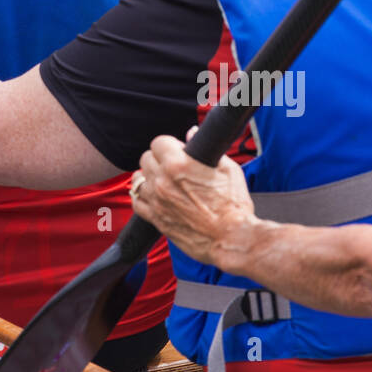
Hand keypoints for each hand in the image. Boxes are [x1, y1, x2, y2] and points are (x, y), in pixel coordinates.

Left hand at [131, 132, 253, 263]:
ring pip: (137, 180)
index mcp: (179, 165)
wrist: (232, 238)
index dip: (169, 144)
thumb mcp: (228, 170)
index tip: (177, 150)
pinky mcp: (157, 219)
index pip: (158, 142)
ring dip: (147, 176)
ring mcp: (157, 201)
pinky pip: (137, 203)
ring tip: (160, 180)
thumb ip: (206, 149)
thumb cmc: (234, 206)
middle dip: (158, 158)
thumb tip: (191, 132)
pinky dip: (142, 197)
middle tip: (172, 165)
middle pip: (146, 158)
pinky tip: (153, 196)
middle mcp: (163, 181)